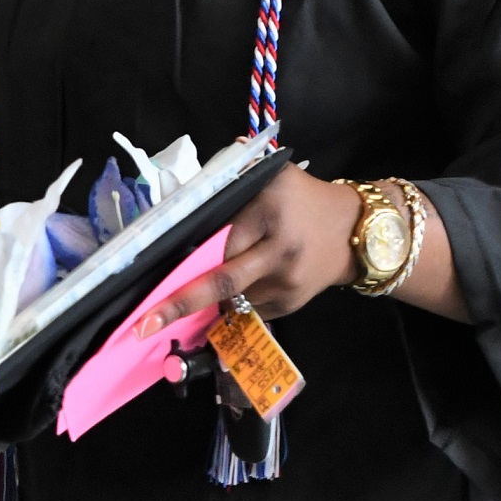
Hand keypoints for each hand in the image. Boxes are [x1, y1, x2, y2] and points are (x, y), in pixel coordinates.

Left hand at [137, 164, 467, 335]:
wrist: (356, 233)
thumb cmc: (303, 199)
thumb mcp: (274, 175)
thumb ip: (234, 175)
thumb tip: (191, 184)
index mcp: (270, 212)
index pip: (220, 240)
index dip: (187, 262)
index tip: (152, 284)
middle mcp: (279, 251)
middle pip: (223, 281)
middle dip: (181, 303)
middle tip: (144, 325)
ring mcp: (286, 283)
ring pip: (232, 298)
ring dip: (205, 302)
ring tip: (177, 306)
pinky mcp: (289, 304)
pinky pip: (247, 308)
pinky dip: (229, 304)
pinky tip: (223, 298)